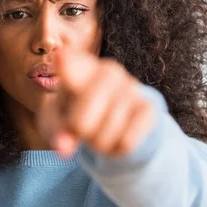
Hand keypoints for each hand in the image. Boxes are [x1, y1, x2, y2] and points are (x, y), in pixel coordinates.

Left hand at [37, 48, 156, 158]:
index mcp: (79, 69)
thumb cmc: (79, 114)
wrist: (117, 118)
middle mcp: (108, 71)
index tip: (59, 56)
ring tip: (100, 132)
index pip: (71, 65)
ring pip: (105, 136)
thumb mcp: (61, 121)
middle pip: (82, 124)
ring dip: (99, 145)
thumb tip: (64, 149)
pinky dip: (118, 150)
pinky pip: (126, 142)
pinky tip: (118, 137)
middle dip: (80, 135)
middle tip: (82, 130)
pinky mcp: (149, 107)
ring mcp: (131, 86)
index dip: (65, 64)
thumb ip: (57, 132)